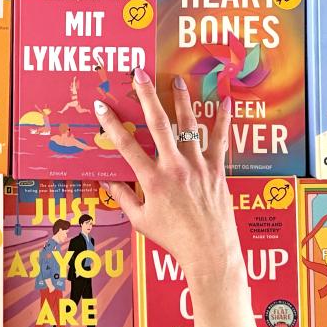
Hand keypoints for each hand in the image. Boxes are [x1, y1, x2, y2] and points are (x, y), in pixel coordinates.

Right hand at [93, 69, 239, 280]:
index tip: (101, 104)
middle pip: (158, 124)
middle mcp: (175, 168)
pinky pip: (219, 140)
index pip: (126, 145)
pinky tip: (225, 101)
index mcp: (152, 180)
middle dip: (146, 95)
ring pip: (189, 125)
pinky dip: (222, 120)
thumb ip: (123, 197)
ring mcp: (198, 166)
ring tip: (176, 80)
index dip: (110, 123)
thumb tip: (107, 181)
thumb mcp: (140, 220)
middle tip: (139, 73)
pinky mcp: (216, 170)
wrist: (210, 253)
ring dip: (181, 100)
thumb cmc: (173, 239)